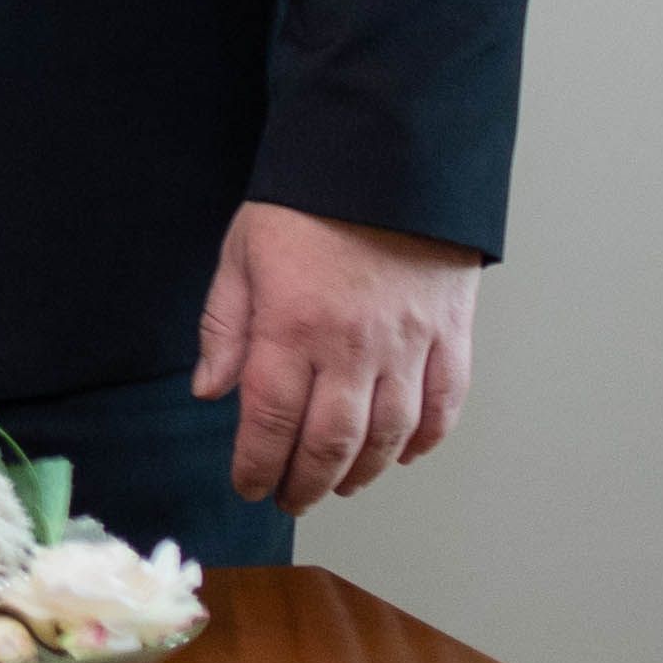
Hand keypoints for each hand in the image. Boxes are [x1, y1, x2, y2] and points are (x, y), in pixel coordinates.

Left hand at [195, 201, 481, 509]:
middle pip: (331, 441)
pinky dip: (425, 440)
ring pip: (389, 434)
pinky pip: (444, 405)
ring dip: (363, 472)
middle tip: (290, 500)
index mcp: (292, 327)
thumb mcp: (241, 254)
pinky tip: (403, 456)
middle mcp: (352, 348)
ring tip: (340, 486)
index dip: (257, 464)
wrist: (387, 162)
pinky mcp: (451, 336)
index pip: (270, 419)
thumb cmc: (305, 206)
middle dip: (306, 482)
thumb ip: (225, 326)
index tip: (248, 487)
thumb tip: (211, 391)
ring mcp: (409, 346)